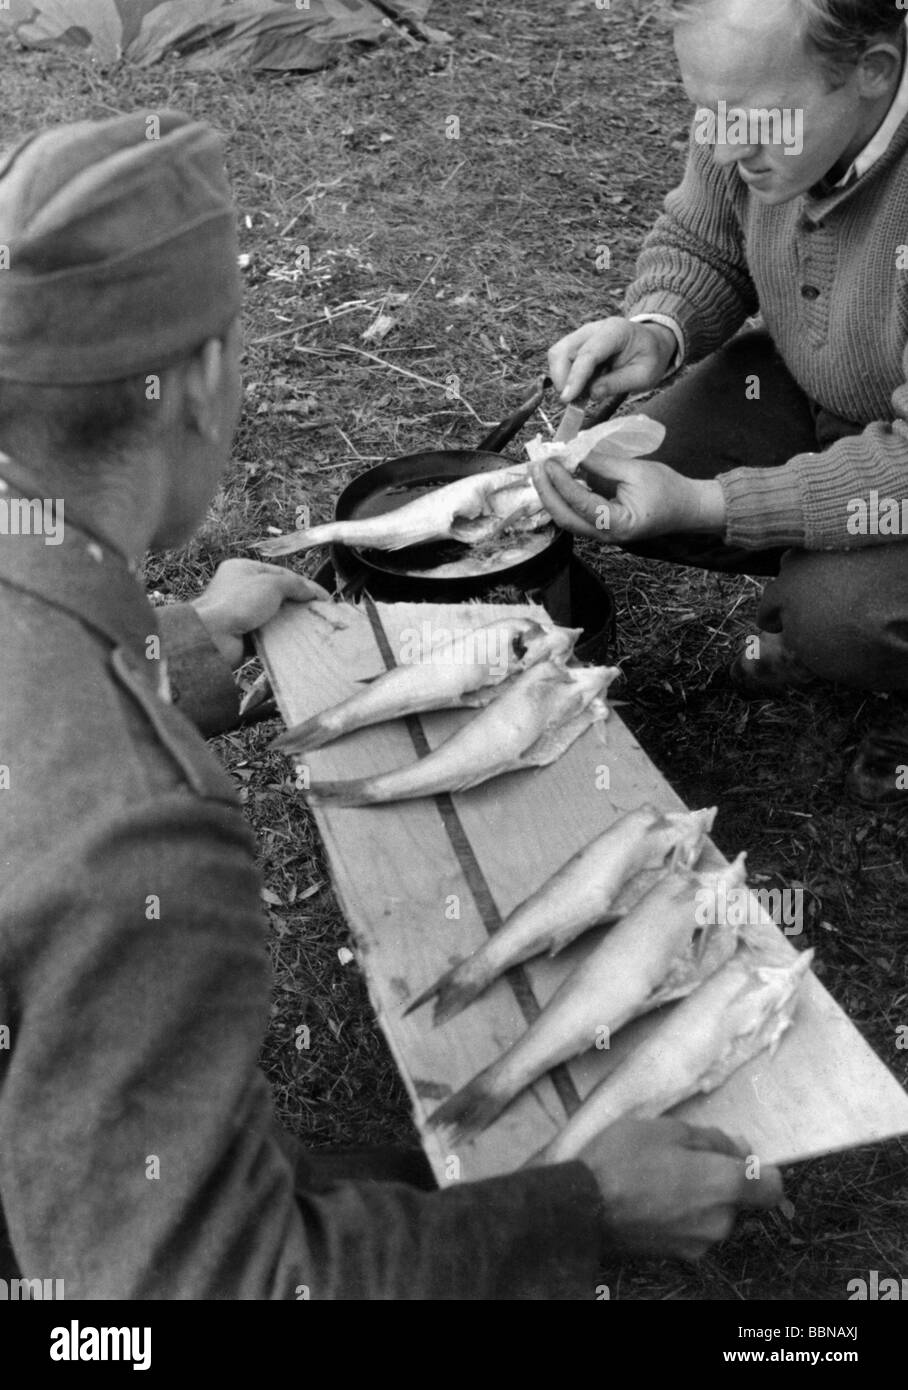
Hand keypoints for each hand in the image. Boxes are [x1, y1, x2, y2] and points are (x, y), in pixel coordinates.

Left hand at [191, 558, 329, 667]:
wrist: (213, 636)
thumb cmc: (239, 602)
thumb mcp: (272, 584)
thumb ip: (295, 584)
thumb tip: (313, 592)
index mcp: (243, 569)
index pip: (280, 573)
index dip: (303, 584)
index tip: (323, 597)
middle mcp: (240, 589)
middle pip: (277, 594)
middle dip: (298, 603)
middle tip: (319, 613)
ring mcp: (240, 613)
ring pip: (273, 615)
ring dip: (290, 621)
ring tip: (311, 627)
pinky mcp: (242, 634)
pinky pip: (267, 633)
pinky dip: (280, 636)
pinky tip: (295, 639)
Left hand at [530, 452, 725, 543]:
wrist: (685, 508)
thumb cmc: (667, 489)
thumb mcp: (635, 470)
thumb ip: (601, 464)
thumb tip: (572, 453)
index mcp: (617, 524)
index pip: (580, 503)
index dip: (561, 482)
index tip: (549, 461)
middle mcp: (604, 536)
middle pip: (564, 517)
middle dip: (545, 491)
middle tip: (535, 465)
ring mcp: (600, 535)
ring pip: (565, 518)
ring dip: (550, 494)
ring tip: (540, 469)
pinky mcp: (599, 527)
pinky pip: (574, 514)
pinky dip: (561, 496)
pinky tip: (554, 478)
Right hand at [547, 317, 676, 404]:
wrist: (651, 343)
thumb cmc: (650, 358)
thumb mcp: (643, 375)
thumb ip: (618, 383)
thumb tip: (592, 393)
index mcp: (616, 331)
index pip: (588, 353)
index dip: (575, 377)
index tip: (567, 399)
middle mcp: (594, 329)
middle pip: (563, 350)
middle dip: (562, 379)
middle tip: (573, 401)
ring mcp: (582, 335)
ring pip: (557, 354)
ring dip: (561, 379)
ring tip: (578, 395)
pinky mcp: (576, 344)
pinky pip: (560, 359)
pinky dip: (564, 377)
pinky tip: (579, 388)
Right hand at [579, 1117, 782, 1261]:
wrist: (581, 1207)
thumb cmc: (623, 1159)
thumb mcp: (667, 1129)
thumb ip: (712, 1139)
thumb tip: (739, 1149)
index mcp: (723, 1186)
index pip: (772, 1187)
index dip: (761, 1170)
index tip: (738, 1157)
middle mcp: (720, 1222)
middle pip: (735, 1197)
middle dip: (717, 1178)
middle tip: (679, 1156)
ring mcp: (698, 1243)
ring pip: (712, 1213)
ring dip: (697, 1196)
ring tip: (658, 1175)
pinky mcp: (676, 1255)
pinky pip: (691, 1228)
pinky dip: (680, 1213)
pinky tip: (649, 1196)